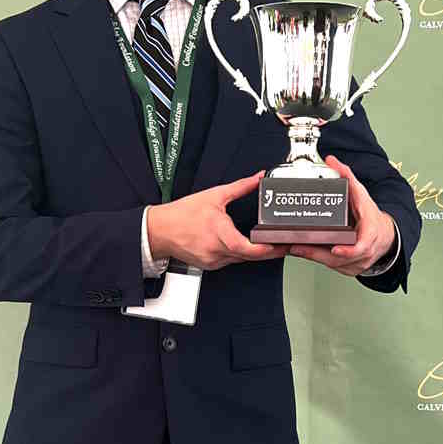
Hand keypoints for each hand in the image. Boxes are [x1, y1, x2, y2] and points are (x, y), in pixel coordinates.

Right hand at [148, 171, 290, 269]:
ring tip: (267, 243)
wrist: (159, 230)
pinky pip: (230, 261)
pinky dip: (238, 254)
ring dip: (253, 252)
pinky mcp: (210, 265)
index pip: (249, 249)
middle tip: (283, 244)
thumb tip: (257, 178)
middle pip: (250, 256)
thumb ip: (240, 187)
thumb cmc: (181, 214)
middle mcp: (217, 251)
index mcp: (220, 234)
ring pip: (241, 260)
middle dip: (268, 251)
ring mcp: (213, 261)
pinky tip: (242, 245)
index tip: (281, 244)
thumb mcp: (214, 195)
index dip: (268, 249)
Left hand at [288, 156, 395, 276]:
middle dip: (317, 253)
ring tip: (296, 248)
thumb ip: (347, 176)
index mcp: (370, 233)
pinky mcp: (351, 268)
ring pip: (335, 264)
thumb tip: (332, 160)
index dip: (348, 250)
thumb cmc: (372, 216)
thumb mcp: (362, 194)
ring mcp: (359, 262)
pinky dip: (319, 260)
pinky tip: (304, 253)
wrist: (386, 235)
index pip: (362, 246)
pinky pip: (334, 267)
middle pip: (341, 258)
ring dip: (314, 257)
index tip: (335, 248)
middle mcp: (366, 251)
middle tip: (298, 247)